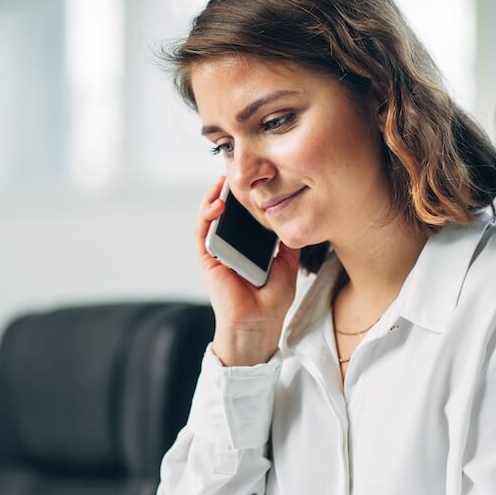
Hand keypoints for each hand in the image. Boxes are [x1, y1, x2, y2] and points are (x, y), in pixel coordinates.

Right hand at [196, 176, 299, 366]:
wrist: (259, 324)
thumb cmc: (272, 301)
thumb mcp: (287, 263)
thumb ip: (287, 241)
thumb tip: (293, 214)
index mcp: (248, 247)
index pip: (244, 216)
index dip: (247, 197)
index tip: (257, 178)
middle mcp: (230, 247)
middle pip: (226, 212)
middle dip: (229, 190)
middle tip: (238, 170)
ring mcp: (217, 252)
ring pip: (210, 217)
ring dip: (214, 196)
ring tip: (224, 179)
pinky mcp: (207, 259)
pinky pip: (202, 232)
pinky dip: (206, 214)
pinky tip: (217, 203)